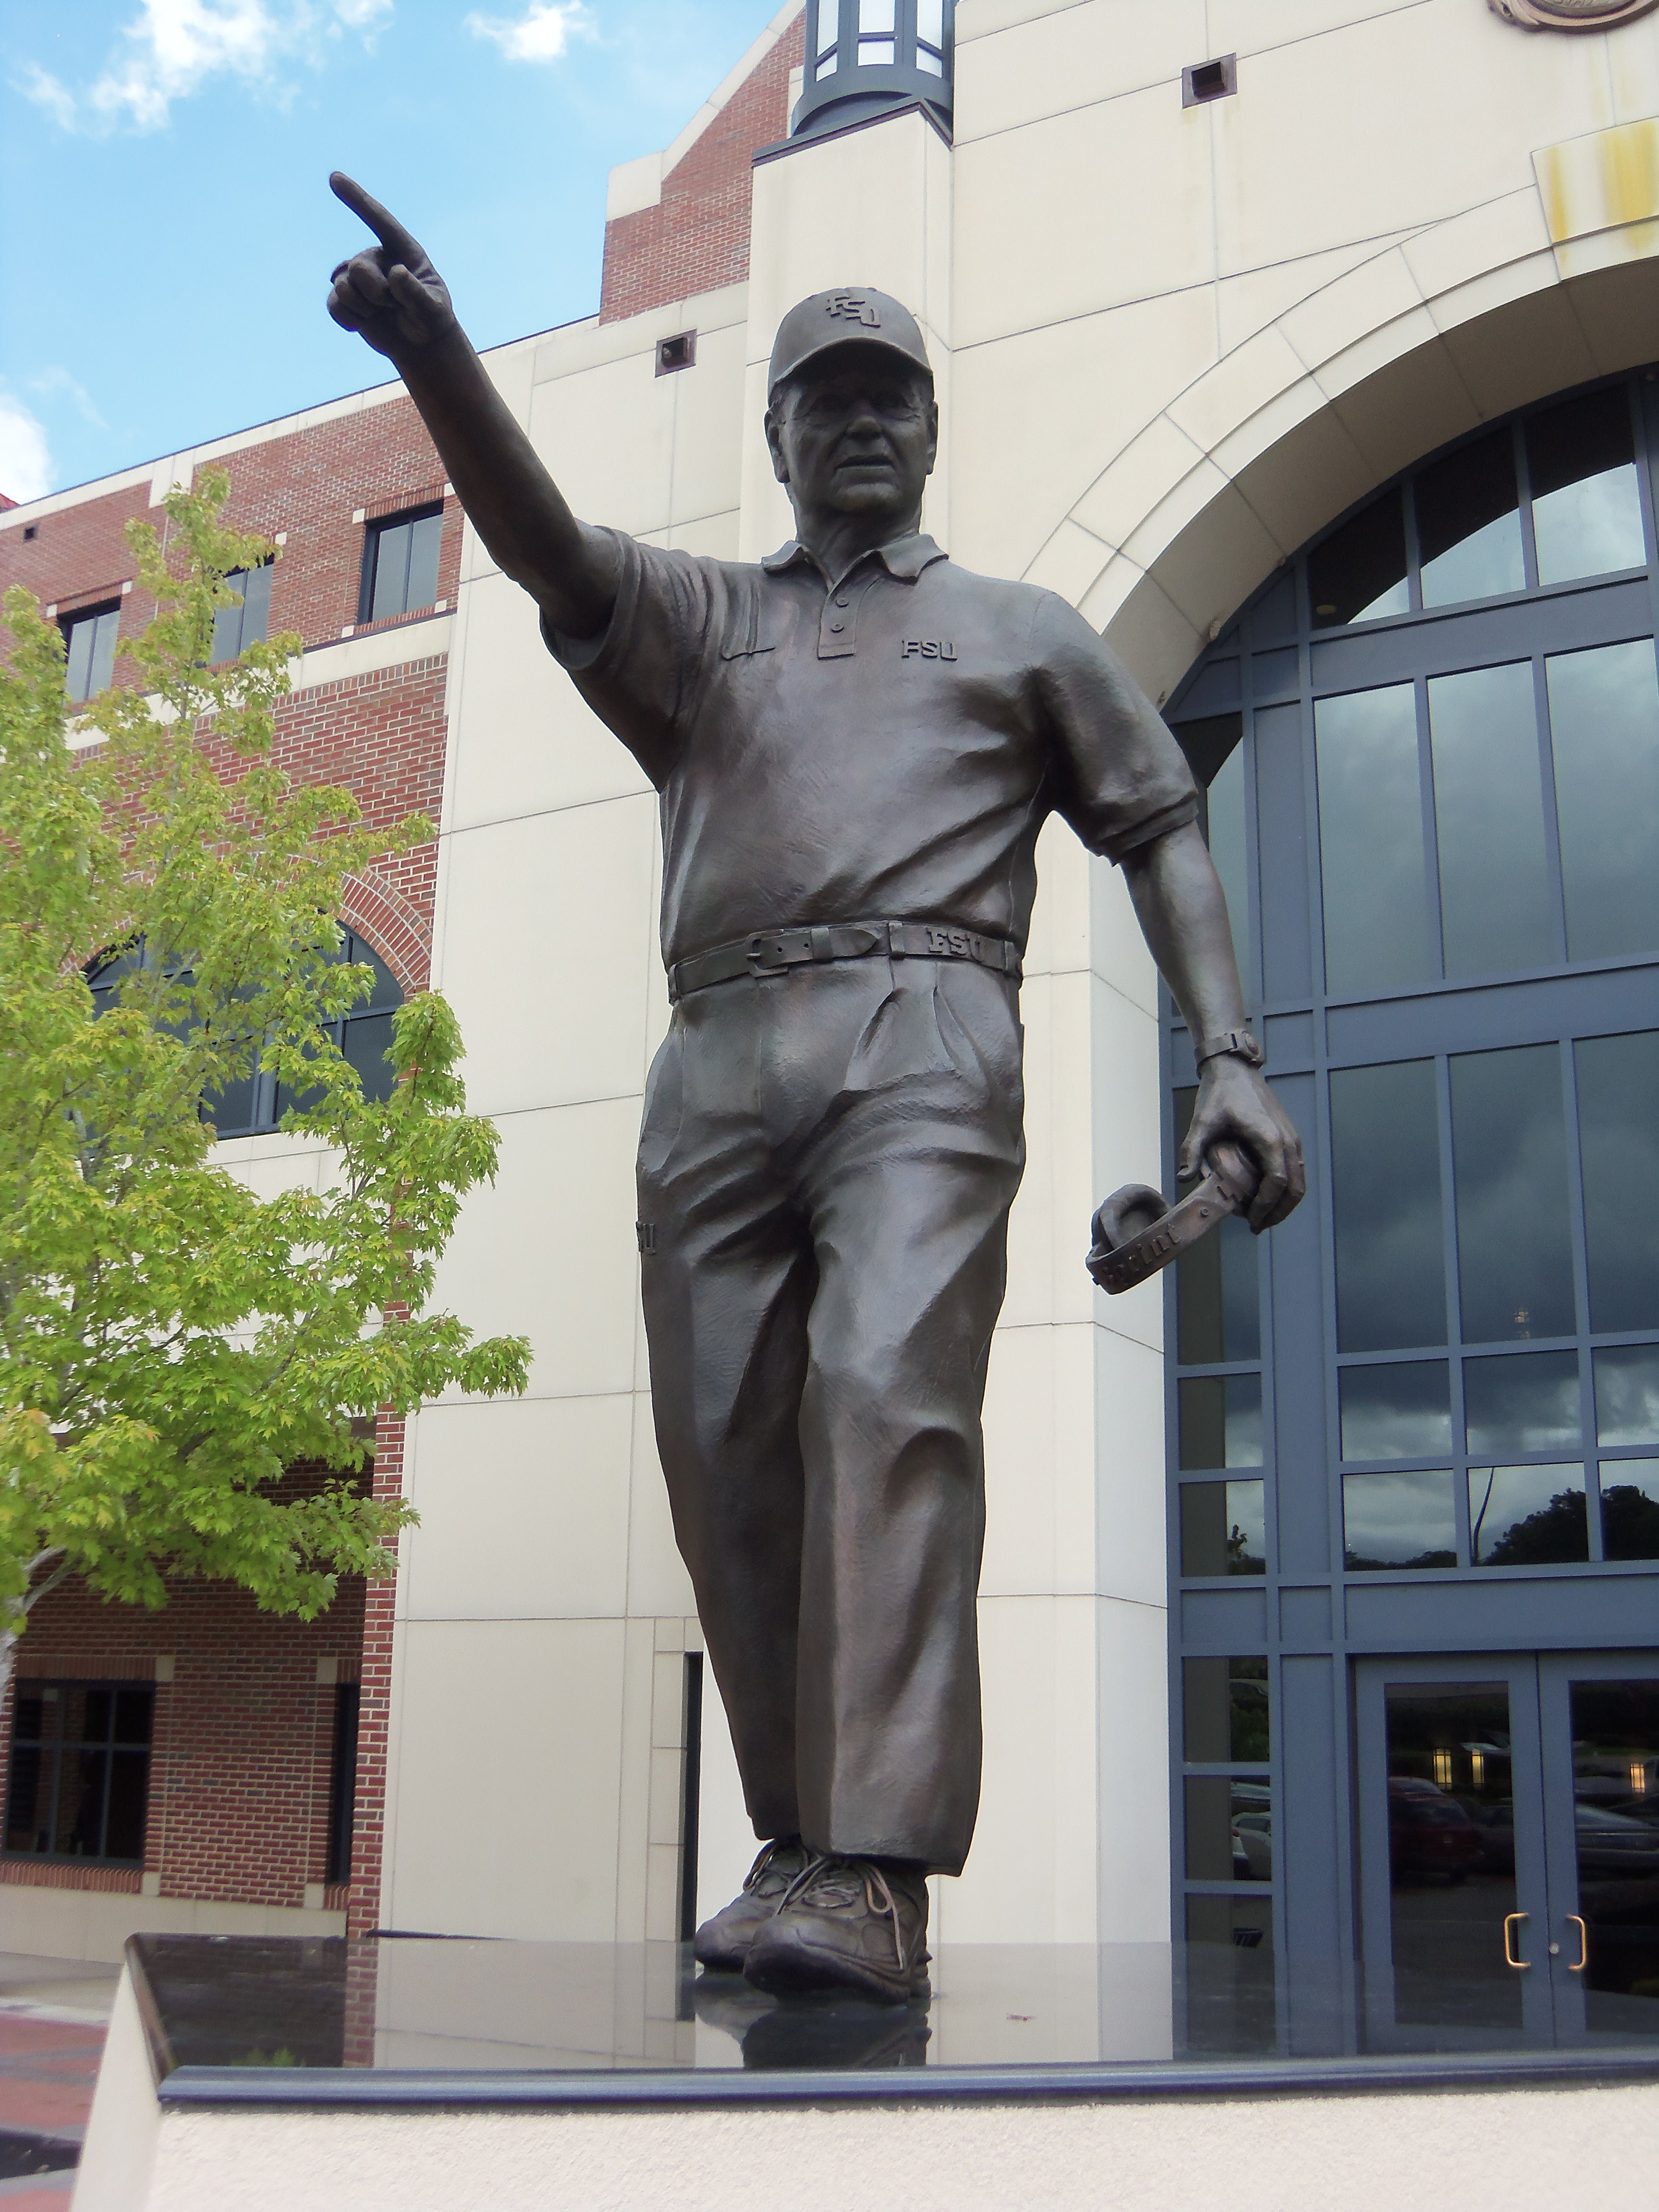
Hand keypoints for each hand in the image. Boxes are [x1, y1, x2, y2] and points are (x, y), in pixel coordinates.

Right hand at [326, 172, 455, 358]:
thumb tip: (395, 273)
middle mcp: (377, 258)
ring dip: (364, 308)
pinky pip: (334, 304)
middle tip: (395, 306)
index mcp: (402, 250)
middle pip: (358, 266)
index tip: (333, 178)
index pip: (378, 219)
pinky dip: (348, 319)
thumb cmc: (431, 319)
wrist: (420, 342)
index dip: (356, 199)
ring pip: (343, 286)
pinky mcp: (346, 297)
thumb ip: (417, 293)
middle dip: (376, 293)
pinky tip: (364, 323)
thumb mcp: (433, 310)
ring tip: (383, 313)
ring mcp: (359, 276)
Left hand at [1180, 1057, 1304, 1232]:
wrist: (1236, 1069)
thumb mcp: (1202, 1121)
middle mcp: (1288, 1140)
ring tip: (1263, 1217)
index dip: (1265, 1206)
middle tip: (1257, 1226)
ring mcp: (1292, 1139)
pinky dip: (1287, 1190)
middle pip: (1295, 1189)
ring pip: (1299, 1182)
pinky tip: (1267, 1198)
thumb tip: (1184, 1177)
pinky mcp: (1290, 1137)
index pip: (1276, 1183)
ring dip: (1284, 1204)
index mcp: (1270, 1138)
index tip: (1251, 1221)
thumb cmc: (1220, 1093)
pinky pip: (1296, 1171)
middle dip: (1278, 1212)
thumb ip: (1192, 1150)